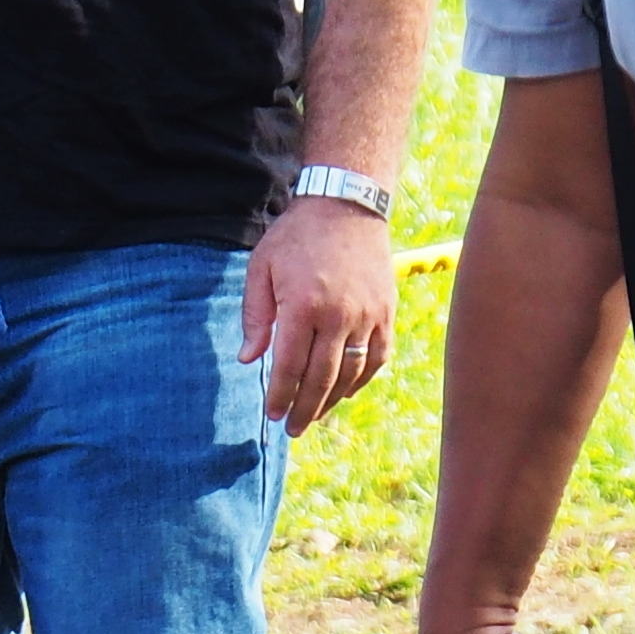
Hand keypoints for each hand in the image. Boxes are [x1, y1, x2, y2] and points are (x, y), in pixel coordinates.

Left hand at [241, 193, 398, 435]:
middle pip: (320, 378)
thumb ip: (255, 316)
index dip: (280, 395)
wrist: (347, 205)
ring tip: (314, 416)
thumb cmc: (296, 236)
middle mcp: (339, 314)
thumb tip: (248, 359)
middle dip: (304, 408)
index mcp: (303, 305)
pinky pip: (376, 359)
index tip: (272, 414)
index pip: (289, 365)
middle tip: (292, 428)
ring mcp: (367, 316)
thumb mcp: (262, 268)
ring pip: (350, 374)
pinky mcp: (386, 313)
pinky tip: (343, 392)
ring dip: (330, 401)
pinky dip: (360, 380)